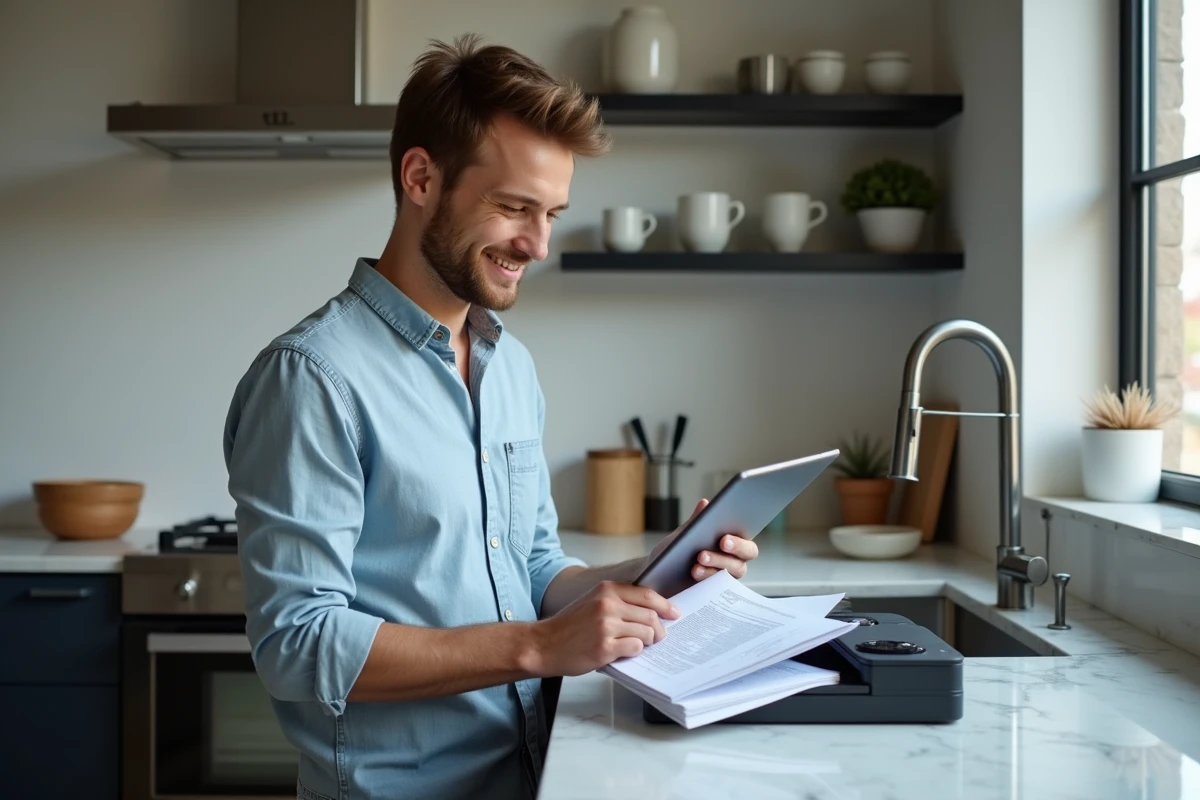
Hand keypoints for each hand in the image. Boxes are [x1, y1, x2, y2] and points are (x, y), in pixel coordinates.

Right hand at [529, 581, 679, 676]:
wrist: (543, 644)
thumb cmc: (569, 626)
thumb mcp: (592, 601)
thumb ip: (618, 601)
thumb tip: (651, 610)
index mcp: (607, 589)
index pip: (647, 594)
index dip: (665, 605)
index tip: (674, 613)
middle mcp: (608, 604)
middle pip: (651, 615)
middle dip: (660, 628)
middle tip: (659, 636)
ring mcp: (606, 626)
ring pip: (647, 632)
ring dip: (648, 641)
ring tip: (640, 644)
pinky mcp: (605, 647)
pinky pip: (635, 647)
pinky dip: (635, 650)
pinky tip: (625, 651)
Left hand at [647, 499, 759, 583]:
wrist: (658, 574)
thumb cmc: (676, 552)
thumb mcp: (683, 535)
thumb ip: (696, 522)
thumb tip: (705, 504)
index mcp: (733, 545)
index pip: (747, 544)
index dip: (739, 543)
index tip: (723, 539)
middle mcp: (733, 563)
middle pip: (742, 561)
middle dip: (727, 554)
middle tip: (711, 549)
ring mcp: (723, 579)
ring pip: (729, 574)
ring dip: (714, 566)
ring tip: (697, 562)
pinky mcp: (712, 592)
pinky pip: (716, 588)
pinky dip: (705, 579)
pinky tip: (694, 573)